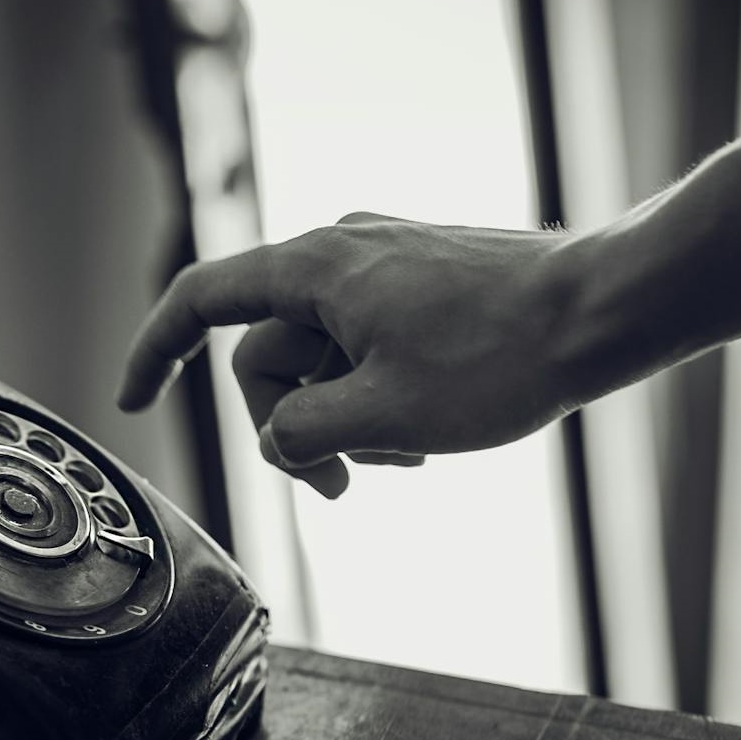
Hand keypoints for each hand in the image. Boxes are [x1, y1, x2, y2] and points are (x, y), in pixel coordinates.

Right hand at [117, 213, 585, 498]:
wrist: (610, 306)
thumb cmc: (503, 355)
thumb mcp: (384, 415)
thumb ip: (302, 436)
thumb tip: (279, 442)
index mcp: (312, 270)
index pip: (199, 302)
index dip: (153, 352)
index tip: (130, 400)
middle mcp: (339, 252)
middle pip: (269, 354)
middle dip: (293, 427)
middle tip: (346, 487)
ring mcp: (384, 263)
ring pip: (324, 355)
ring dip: (346, 416)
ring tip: (411, 451)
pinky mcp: (422, 280)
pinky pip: (367, 342)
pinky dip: (378, 391)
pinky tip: (431, 426)